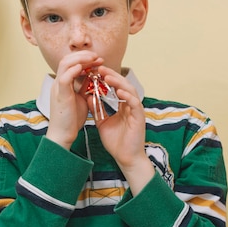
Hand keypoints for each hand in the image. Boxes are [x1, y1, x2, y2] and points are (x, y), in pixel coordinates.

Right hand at [46, 51, 103, 148]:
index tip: (98, 60)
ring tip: (94, 59)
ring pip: (65, 64)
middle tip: (98, 57)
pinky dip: (74, 71)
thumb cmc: (71, 119)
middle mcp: (57, 82)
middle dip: (83, 55)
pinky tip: (84, 68)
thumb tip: (93, 78)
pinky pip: (64, 78)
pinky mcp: (60, 95)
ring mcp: (57, 88)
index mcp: (62, 83)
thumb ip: (84, 88)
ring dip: (81, 59)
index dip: (83, 58)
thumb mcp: (80, 99)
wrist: (63, 134)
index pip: (70, 62)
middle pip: (66, 59)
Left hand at [88, 66, 154, 194]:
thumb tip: (87, 95)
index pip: (115, 87)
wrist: (125, 158)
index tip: (94, 71)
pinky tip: (118, 92)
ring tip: (107, 76)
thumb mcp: (101, 121)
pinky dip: (127, 96)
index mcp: (123, 105)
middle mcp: (131, 105)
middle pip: (123, 85)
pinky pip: (135, 103)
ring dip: (118, 82)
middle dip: (111, 75)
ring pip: (130, 91)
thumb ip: (96, 108)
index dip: (106, 78)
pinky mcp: (140, 118)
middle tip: (99, 68)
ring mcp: (136, 111)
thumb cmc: (116, 142)